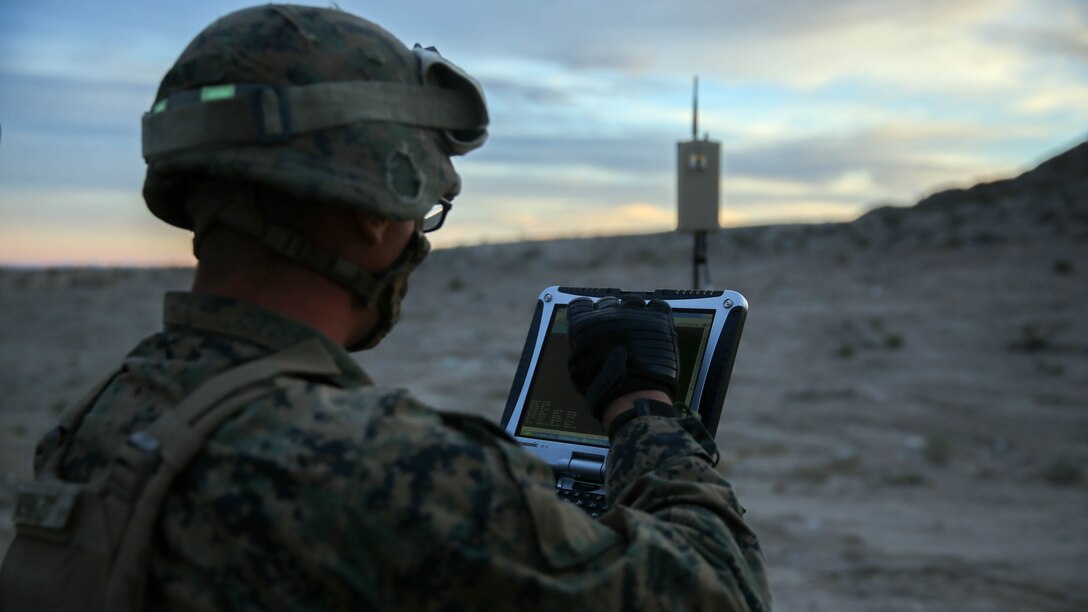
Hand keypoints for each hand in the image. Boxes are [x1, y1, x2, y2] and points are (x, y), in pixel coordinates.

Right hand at [567, 296, 678, 420]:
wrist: (633, 395)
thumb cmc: (603, 387)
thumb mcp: (578, 369)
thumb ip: (579, 348)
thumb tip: (579, 339)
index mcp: (585, 323)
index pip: (582, 305)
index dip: (588, 313)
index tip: (593, 320)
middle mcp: (608, 313)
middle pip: (608, 302)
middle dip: (610, 315)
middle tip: (617, 331)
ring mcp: (634, 313)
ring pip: (632, 301)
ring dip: (632, 312)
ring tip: (637, 328)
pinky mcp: (658, 319)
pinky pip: (658, 305)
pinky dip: (656, 312)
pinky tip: (655, 322)